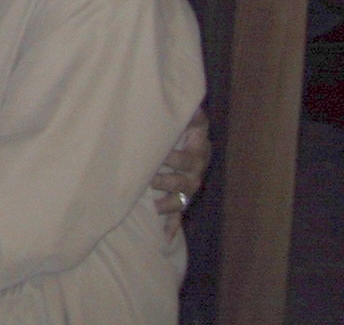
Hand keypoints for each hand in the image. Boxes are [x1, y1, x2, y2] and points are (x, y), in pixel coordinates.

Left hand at [151, 103, 210, 238]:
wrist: (193, 142)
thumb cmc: (185, 129)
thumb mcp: (192, 120)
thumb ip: (193, 115)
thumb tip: (193, 107)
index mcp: (197, 152)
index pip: (188, 158)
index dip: (175, 159)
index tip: (161, 157)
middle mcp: (195, 173)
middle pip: (184, 181)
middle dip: (166, 181)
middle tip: (148, 179)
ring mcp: (189, 189)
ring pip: (180, 200)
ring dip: (167, 205)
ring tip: (151, 205)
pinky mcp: (182, 200)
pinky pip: (178, 216)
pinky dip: (171, 227)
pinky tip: (163, 238)